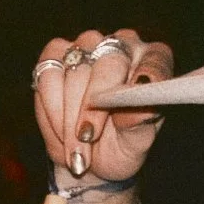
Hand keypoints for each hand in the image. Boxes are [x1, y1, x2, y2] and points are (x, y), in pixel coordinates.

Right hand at [32, 29, 172, 182]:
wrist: (88, 157)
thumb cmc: (121, 144)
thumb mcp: (136, 142)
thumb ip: (140, 123)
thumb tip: (140, 110)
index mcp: (152, 61)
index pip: (156, 60)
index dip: (149, 73)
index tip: (140, 93)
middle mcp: (121, 46)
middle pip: (109, 63)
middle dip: (94, 107)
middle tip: (88, 137)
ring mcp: (87, 46)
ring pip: (75, 71)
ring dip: (70, 116)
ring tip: (76, 147)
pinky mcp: (55, 54)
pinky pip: (48, 75)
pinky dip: (52, 108)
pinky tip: (61, 129)